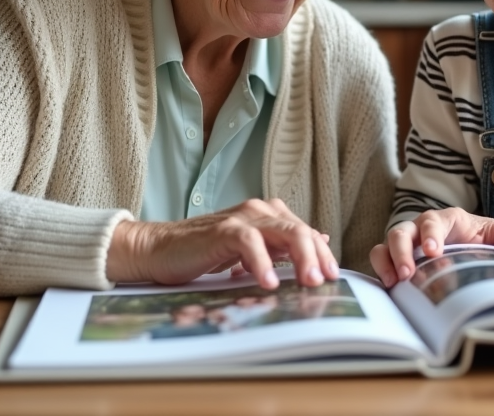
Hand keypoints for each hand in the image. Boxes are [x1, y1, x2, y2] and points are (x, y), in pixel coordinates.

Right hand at [106, 198, 337, 289]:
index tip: (333, 277)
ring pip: (283, 231)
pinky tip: (268, 282)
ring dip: (300, 258)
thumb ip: (280, 247)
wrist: (160, 249)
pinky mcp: (222, 229)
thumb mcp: (250, 252)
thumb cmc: (204, 252)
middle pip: (300, 230)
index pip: (305, 232)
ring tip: (307, 281)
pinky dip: (262, 262)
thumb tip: (318, 243)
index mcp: (268, 215)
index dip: (322, 254)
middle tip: (326, 281)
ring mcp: (241, 218)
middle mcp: (259, 211)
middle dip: (317, 256)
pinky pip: (249, 242)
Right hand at [369, 207, 493, 287]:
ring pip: (385, 245)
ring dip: (387, 262)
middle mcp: (419, 228)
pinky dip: (380, 271)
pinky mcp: (396, 258)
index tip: (433, 252)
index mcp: (444, 219)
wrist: (466, 243)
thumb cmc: (477, 237)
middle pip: (401, 231)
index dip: (430, 235)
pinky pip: (380, 259)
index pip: (432, 222)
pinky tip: (388, 289)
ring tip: (394, 283)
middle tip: (408, 273)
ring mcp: (405, 243)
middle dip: (402, 251)